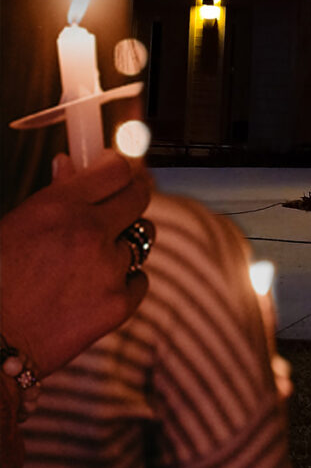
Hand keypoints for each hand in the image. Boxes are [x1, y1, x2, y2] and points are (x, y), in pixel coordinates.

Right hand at [0, 150, 153, 376]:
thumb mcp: (13, 227)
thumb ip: (53, 194)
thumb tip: (70, 162)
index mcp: (58, 207)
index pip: (117, 169)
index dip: (119, 166)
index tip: (116, 169)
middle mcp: (89, 232)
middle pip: (140, 196)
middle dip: (130, 197)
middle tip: (119, 206)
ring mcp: (108, 269)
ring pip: (140, 240)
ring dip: (120, 246)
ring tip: (86, 265)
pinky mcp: (118, 305)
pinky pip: (139, 279)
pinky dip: (124, 283)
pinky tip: (93, 292)